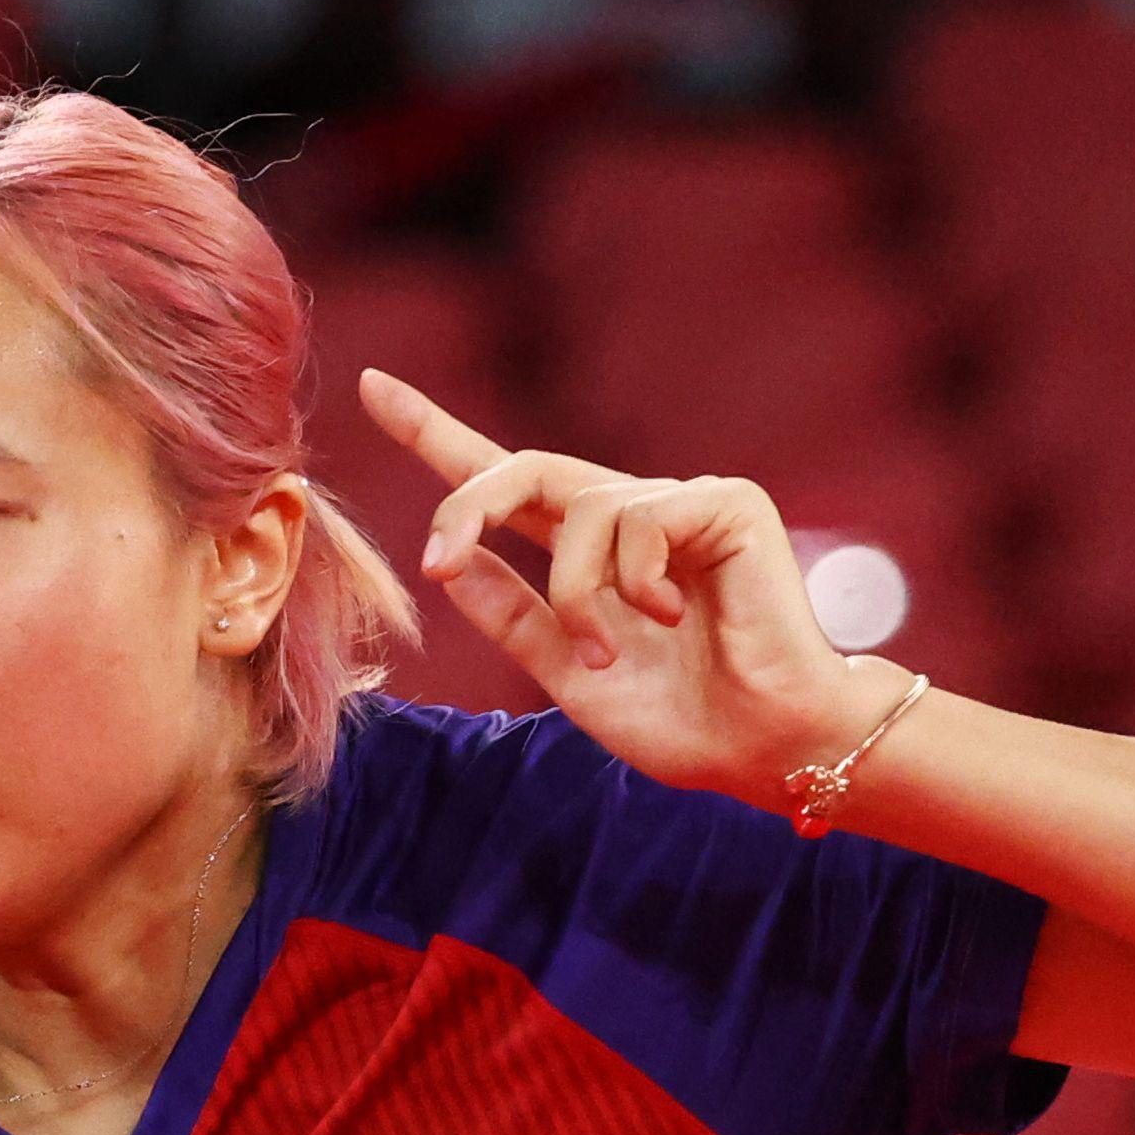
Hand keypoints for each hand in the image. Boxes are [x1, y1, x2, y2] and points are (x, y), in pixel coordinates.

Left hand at [357, 365, 912, 805]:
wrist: (763, 746)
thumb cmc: (680, 718)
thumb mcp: (565, 669)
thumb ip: (511, 613)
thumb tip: (449, 565)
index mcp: (586, 556)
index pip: (502, 484)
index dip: (435, 435)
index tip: (371, 388)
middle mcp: (628, 518)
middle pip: (519, 469)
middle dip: (464, 505)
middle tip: (439, 559)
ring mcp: (677, 504)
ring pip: (574, 509)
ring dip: (574, 595)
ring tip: (611, 652)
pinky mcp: (724, 501)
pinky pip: (636, 517)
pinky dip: (633, 581)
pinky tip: (674, 619)